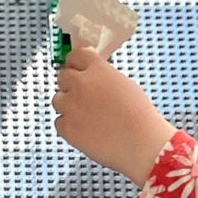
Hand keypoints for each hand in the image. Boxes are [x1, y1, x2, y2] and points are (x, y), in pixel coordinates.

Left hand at [52, 47, 175, 186]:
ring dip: (67, 106)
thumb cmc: (139, 117)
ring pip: (57, 100)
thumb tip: (94, 81)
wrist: (140, 142)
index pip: (75, 55)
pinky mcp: (67, 128)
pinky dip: (67, 126)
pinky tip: (83, 131)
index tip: (75, 69)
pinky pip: (58, 122)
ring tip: (84, 117)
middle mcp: (81, 84)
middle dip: (70, 85)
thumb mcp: (124, 84)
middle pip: (62, 77)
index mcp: (98, 69)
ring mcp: (71, 106)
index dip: (75, 64)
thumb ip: (104, 78)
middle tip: (80, 98)